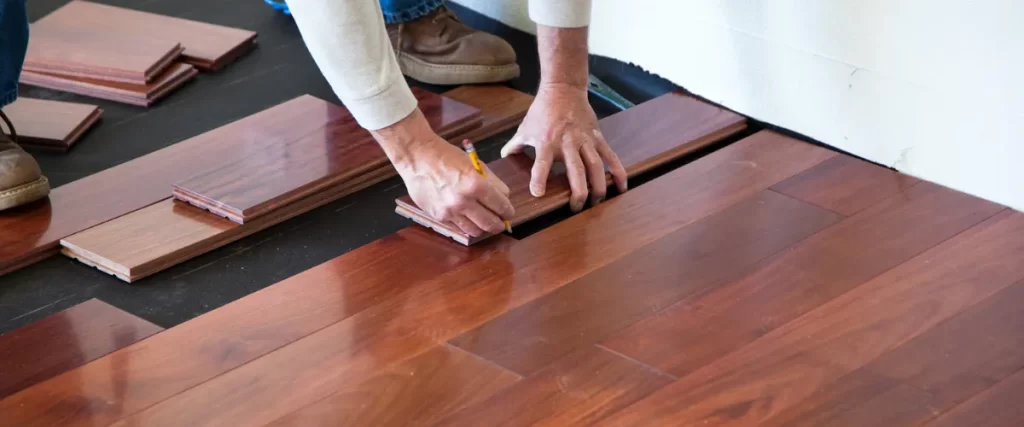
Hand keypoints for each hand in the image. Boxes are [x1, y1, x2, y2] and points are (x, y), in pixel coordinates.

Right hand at [374, 109, 513, 236]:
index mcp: (476, 184)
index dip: (508, 212)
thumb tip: (504, 198)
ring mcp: (450, 211)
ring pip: (476, 230)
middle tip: (501, 222)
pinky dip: (467, 224)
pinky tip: (468, 217)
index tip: (509, 213)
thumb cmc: (447, 157)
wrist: (418, 157)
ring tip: (484, 221)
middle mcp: (464, 201)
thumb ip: (492, 182)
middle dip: (500, 224)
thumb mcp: (475, 164)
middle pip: (491, 223)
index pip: (501, 206)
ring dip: (483, 228)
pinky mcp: (439, 216)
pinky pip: (459, 227)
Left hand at [501, 83, 627, 211]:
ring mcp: (585, 140)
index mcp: (547, 142)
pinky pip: (610, 156)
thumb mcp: (524, 128)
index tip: (539, 193)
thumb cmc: (542, 111)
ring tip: (597, 202)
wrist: (563, 89)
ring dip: (598, 186)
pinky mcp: (598, 137)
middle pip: (576, 170)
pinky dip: (618, 172)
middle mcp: (567, 143)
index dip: (539, 178)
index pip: (542, 163)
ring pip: (596, 166)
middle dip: (578, 192)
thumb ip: (514, 145)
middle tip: (576, 208)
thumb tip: (503, 158)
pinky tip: (621, 187)